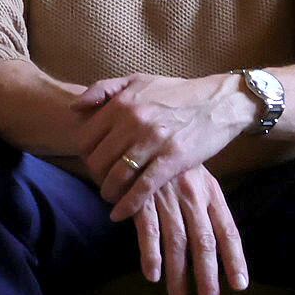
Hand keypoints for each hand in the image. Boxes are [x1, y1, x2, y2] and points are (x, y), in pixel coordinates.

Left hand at [75, 73, 257, 218]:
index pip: (85, 138)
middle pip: (97, 161)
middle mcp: (133, 121)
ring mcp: (153, 141)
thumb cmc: (177, 93)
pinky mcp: (173, 159)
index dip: (84, 155)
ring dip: (109, 193)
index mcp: (122, 103)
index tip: (93, 162)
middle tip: (102, 182)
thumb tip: (74, 107)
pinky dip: (128, 204)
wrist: (220, 101)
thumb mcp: (138, 80)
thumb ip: (104, 89)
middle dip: (96, 176)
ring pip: (117, 176)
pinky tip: (120, 214)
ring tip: (111, 197)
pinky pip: (142, 188)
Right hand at [130, 165, 250, 294]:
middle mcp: (193, 196)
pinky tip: (153, 275)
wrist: (138, 130)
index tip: (239, 286)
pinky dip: (150, 253)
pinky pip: (148, 229)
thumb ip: (204, 205)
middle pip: (205, 243)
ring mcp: (168, 196)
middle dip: (208, 279)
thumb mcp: (195, 175)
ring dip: (179, 276)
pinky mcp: (141, 196)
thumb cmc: (168, 157)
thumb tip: (214, 241)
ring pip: (178, 243)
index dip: (234, 258)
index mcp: (210, 192)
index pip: (228, 230)